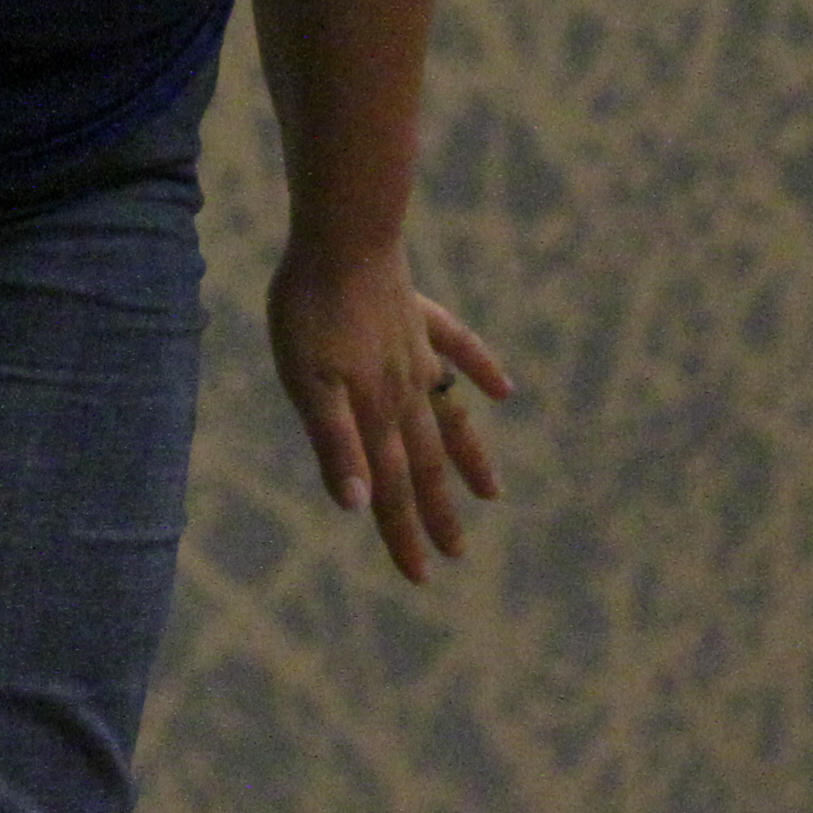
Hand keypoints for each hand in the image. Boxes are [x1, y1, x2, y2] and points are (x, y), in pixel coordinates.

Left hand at [265, 236, 511, 583]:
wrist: (341, 237)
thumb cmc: (310, 309)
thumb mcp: (309, 383)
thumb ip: (336, 444)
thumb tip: (359, 506)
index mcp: (375, 411)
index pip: (390, 486)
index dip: (402, 532)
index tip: (421, 575)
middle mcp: (404, 389)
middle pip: (423, 460)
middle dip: (437, 511)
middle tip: (457, 553)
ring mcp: (417, 350)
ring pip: (449, 414)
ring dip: (468, 456)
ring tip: (493, 494)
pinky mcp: (417, 313)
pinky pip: (458, 346)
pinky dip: (481, 369)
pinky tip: (503, 389)